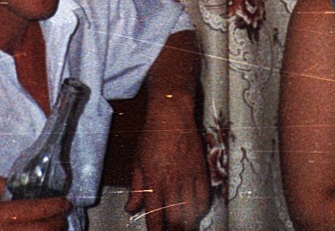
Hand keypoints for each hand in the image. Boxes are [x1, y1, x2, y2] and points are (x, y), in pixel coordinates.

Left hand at [126, 98, 209, 230]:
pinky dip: (201, 208)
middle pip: (175, 220)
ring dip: (188, 223)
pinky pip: (204, 197)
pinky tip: (196, 211)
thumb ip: (136, 189)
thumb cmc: (151, 138)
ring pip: (192, 212)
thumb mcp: (137, 162)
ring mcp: (188, 178)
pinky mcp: (201, 171)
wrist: (171, 116)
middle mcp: (172, 183)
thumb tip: (130, 209)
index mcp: (154, 182)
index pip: (155, 217)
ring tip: (184, 227)